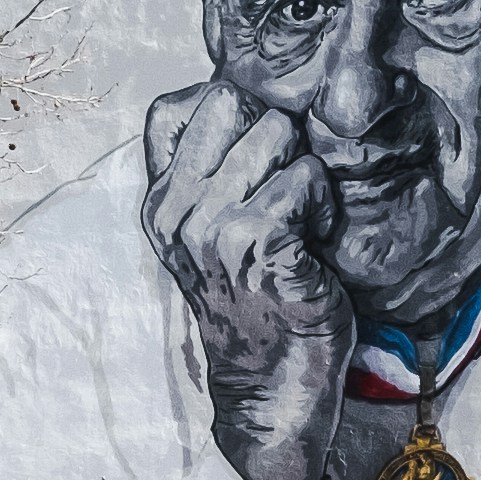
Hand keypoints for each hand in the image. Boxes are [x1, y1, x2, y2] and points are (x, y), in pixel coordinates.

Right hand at [142, 79, 350, 479]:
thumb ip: (207, 172)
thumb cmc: (254, 299)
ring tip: (301, 220)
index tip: (252, 162)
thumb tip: (236, 96)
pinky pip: (304, 177)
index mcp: (159, 202)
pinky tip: (314, 240)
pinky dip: (322, 203)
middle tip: (284, 193)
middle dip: (273, 136)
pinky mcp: (260, 244)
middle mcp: (176, 210)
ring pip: (276, 134)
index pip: (176, 107)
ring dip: (304, 171)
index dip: (229, 116)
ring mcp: (214, 228)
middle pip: (232, 104)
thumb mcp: (208, 232)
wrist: (270, 383)